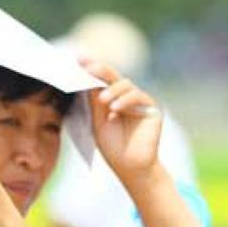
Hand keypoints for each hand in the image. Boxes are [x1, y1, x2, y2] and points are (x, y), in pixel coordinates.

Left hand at [83, 59, 164, 184]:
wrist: (130, 167)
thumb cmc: (113, 147)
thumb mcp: (97, 121)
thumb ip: (94, 100)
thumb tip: (85, 76)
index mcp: (111, 98)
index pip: (100, 79)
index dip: (89, 67)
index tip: (75, 59)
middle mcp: (126, 96)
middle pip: (112, 76)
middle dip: (99, 69)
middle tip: (88, 67)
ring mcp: (139, 100)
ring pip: (125, 84)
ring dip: (112, 90)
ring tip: (103, 101)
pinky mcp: (151, 108)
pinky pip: (138, 96)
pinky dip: (125, 101)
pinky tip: (115, 109)